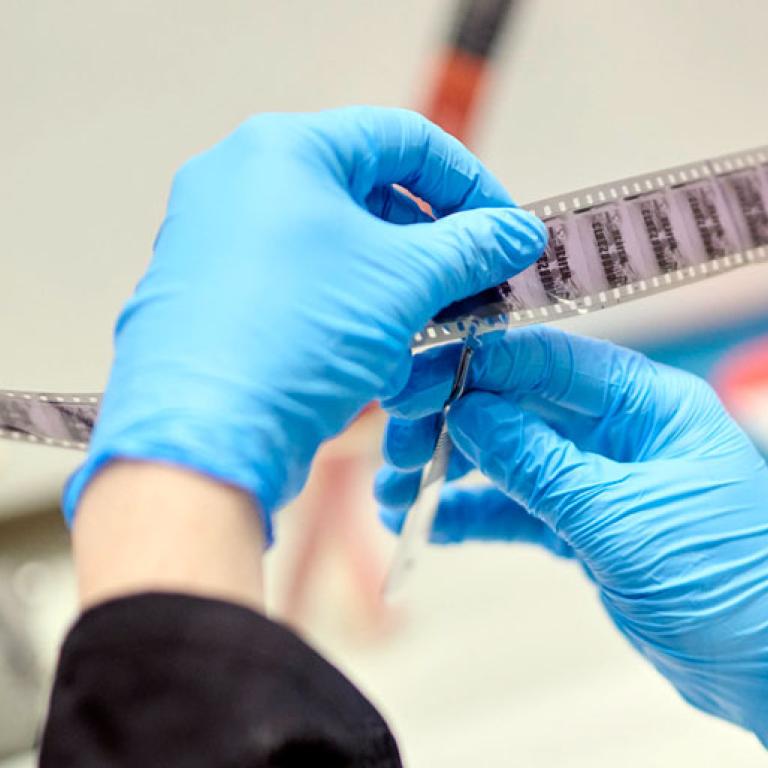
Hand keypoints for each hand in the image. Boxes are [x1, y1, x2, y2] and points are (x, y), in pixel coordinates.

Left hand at [63, 107, 545, 537]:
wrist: (203, 438)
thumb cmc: (293, 338)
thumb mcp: (404, 281)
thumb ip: (472, 246)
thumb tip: (518, 233)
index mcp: (282, 150)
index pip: (403, 140)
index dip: (469, 184)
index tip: (504, 231)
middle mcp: (239, 182)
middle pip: (368, 194)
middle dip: (431, 245)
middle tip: (474, 286)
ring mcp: (218, 240)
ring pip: (335, 248)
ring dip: (395, 287)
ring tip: (427, 331)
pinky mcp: (213, 296)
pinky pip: (300, 287)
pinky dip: (348, 312)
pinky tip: (376, 358)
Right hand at [376, 327, 767, 743]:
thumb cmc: (730, 585)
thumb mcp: (620, 518)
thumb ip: (537, 463)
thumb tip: (468, 413)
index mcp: (646, 403)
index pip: (546, 362)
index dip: (475, 367)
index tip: (416, 384)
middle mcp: (619, 430)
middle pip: (518, 406)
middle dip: (452, 423)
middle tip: (398, 447)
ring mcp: (600, 478)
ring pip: (510, 457)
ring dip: (452, 471)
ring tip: (397, 492)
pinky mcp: (586, 524)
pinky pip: (518, 507)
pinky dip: (475, 512)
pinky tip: (430, 522)